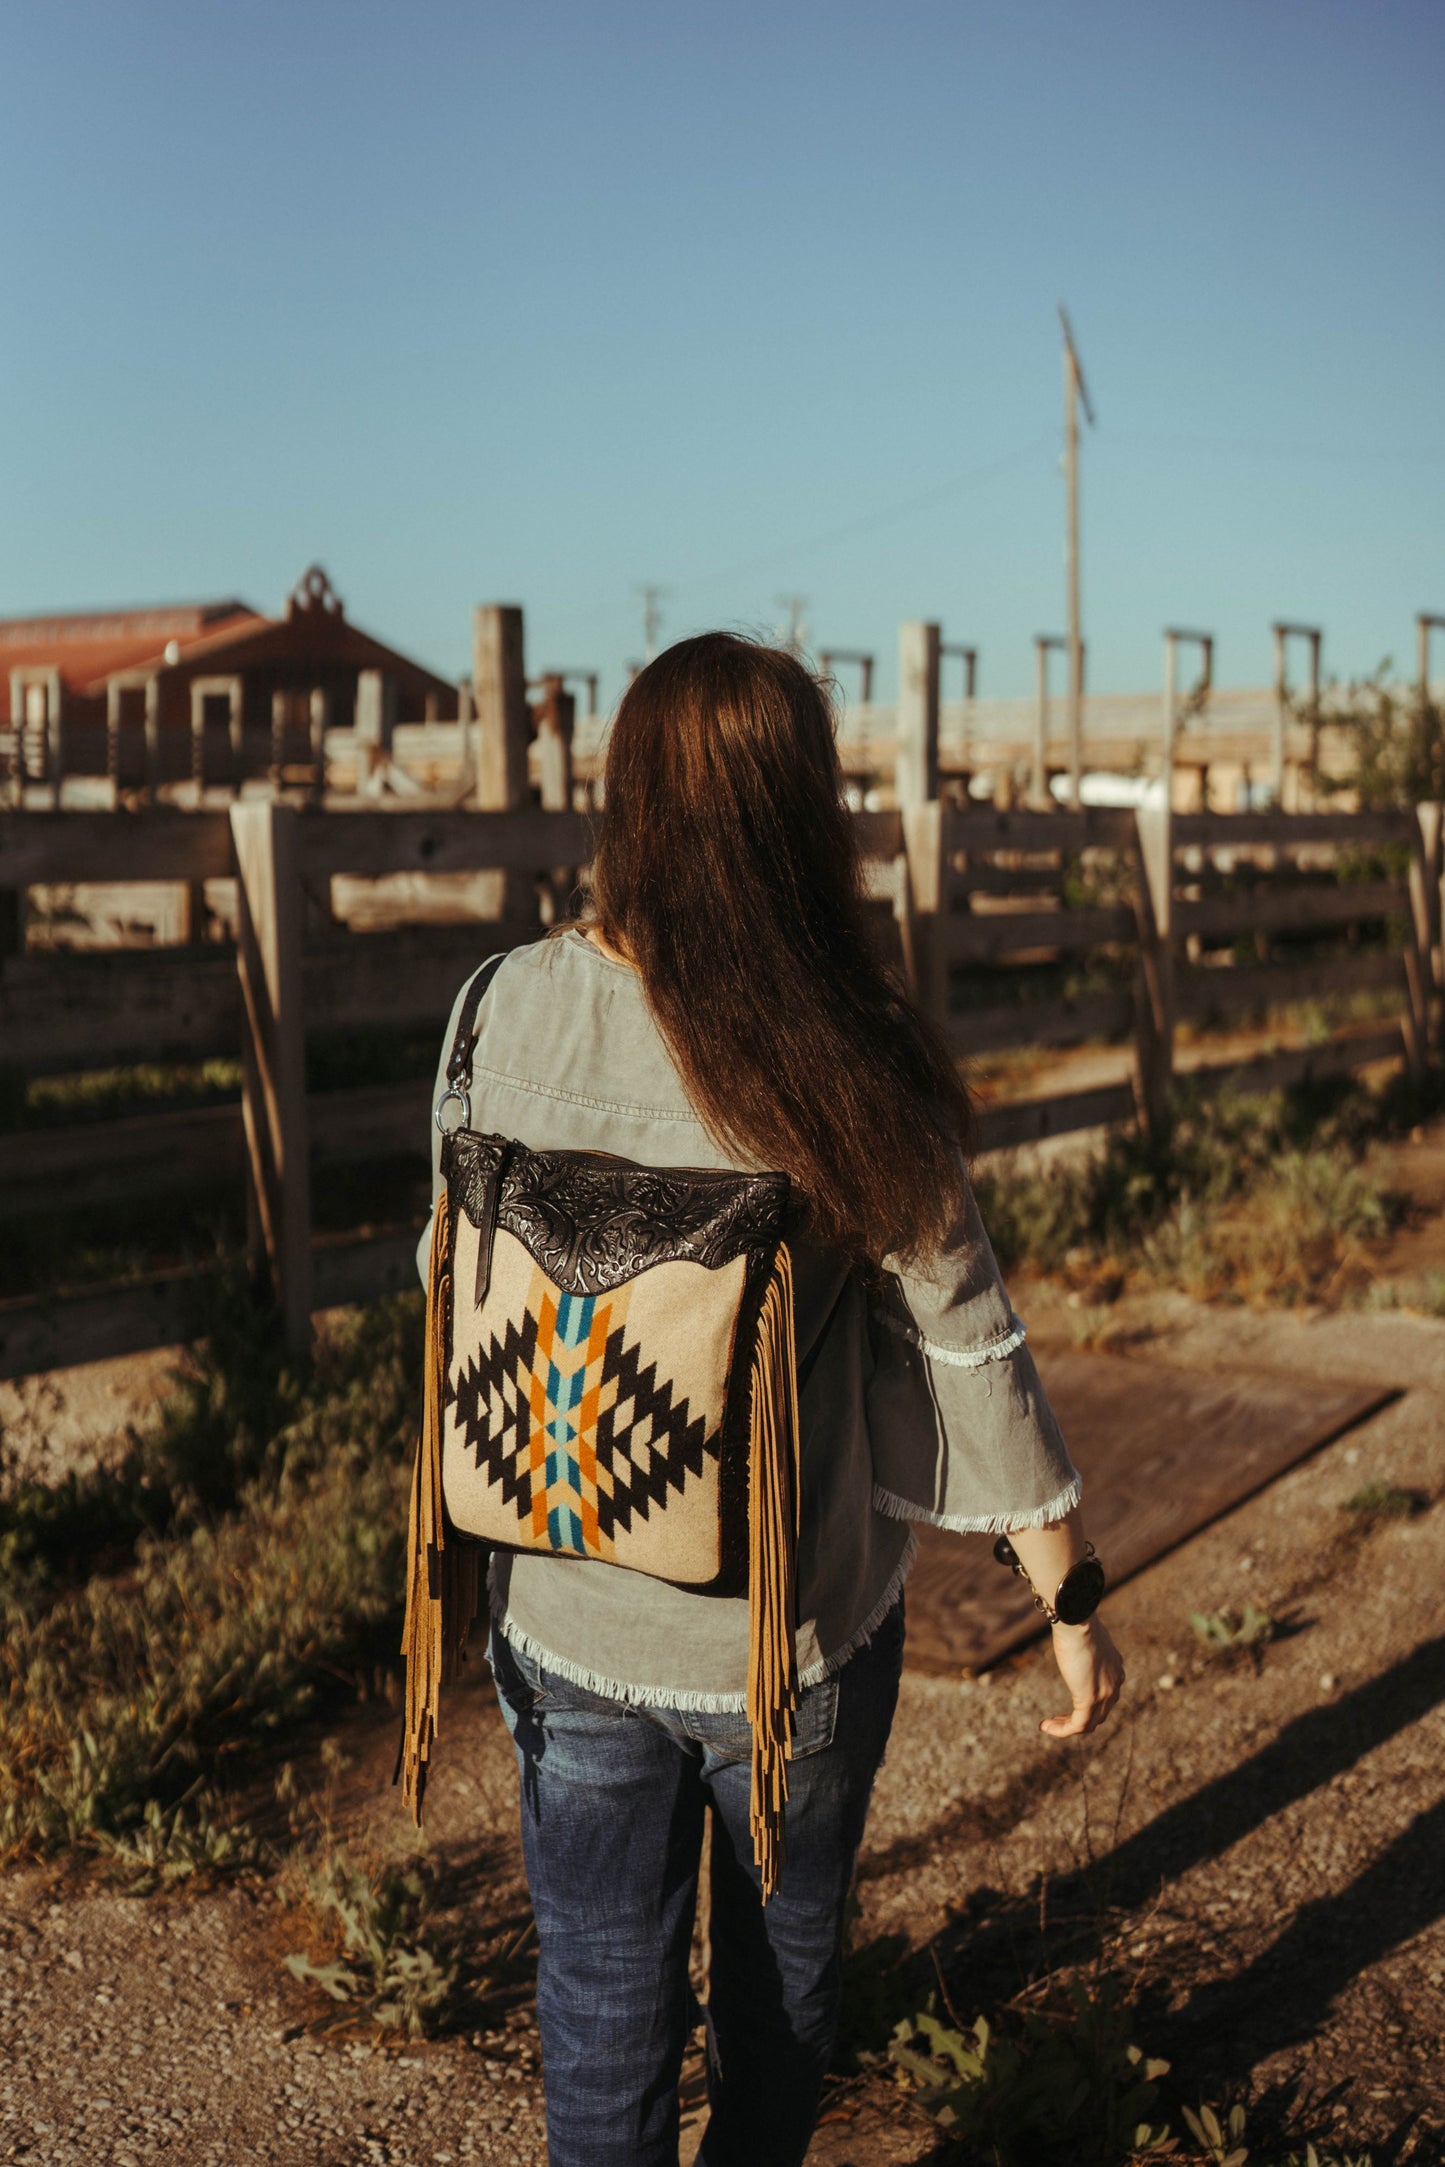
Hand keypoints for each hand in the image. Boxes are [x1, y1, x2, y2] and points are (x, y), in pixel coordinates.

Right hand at [1040, 1616, 1123, 1738]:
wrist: (1077, 1622)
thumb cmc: (1076, 1623)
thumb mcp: (1084, 1636)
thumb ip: (1083, 1643)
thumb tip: (1070, 1632)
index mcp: (1115, 1669)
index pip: (1107, 1697)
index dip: (1089, 1706)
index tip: (1069, 1703)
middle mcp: (1114, 1684)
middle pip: (1100, 1714)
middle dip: (1078, 1719)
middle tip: (1057, 1719)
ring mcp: (1105, 1694)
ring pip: (1089, 1723)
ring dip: (1068, 1726)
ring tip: (1049, 1725)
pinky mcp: (1090, 1700)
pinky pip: (1078, 1726)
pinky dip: (1062, 1730)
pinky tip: (1045, 1726)